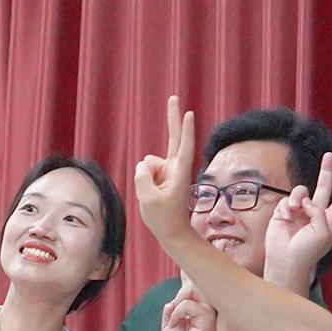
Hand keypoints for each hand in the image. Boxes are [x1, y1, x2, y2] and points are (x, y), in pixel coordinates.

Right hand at [133, 96, 201, 246]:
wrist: (172, 233)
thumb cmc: (164, 219)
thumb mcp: (148, 199)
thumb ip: (142, 177)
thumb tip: (142, 165)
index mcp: (179, 172)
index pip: (183, 146)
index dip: (185, 129)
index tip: (189, 113)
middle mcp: (175, 168)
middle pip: (174, 137)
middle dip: (173, 117)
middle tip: (173, 96)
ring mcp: (168, 171)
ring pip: (147, 164)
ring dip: (145, 178)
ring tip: (154, 197)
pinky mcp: (162, 177)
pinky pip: (144, 172)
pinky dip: (143, 182)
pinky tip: (152, 195)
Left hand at [160, 287, 222, 330]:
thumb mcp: (169, 328)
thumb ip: (169, 312)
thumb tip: (171, 303)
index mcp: (197, 307)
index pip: (191, 285)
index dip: (183, 283)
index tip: (179, 293)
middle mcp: (204, 305)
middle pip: (192, 282)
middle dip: (179, 294)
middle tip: (174, 314)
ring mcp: (207, 309)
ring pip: (190, 289)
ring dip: (176, 304)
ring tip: (174, 321)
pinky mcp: (207, 316)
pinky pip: (187, 304)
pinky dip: (177, 313)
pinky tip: (176, 325)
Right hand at [263, 154, 331, 286]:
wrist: (285, 261)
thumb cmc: (308, 252)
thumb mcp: (323, 232)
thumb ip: (318, 212)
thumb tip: (305, 200)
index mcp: (330, 220)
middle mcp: (315, 213)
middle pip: (324, 187)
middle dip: (326, 171)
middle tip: (329, 156)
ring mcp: (299, 212)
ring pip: (302, 191)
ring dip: (298, 198)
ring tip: (294, 211)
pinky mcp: (284, 212)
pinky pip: (287, 200)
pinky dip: (286, 207)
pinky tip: (284, 218)